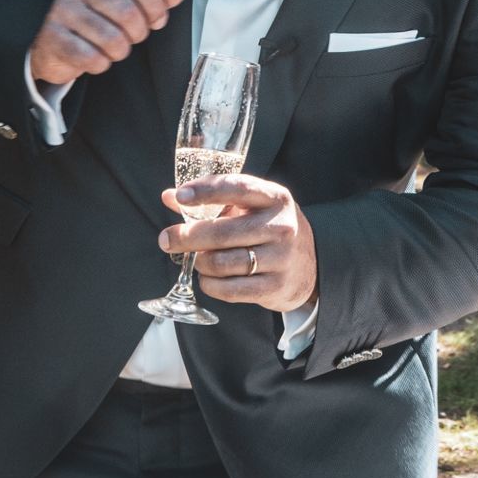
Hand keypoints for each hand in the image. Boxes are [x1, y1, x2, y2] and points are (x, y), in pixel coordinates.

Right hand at [30, 0, 187, 85]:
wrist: (55, 45)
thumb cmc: (96, 21)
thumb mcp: (127, 3)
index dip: (156, 8)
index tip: (157, 21)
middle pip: (128, 12)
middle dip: (138, 33)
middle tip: (132, 39)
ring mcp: (61, 9)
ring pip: (112, 38)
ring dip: (119, 51)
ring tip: (113, 49)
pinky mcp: (51, 36)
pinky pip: (90, 57)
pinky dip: (100, 64)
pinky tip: (96, 59)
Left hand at [158, 175, 317, 312]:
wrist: (311, 264)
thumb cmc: (270, 229)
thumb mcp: (252, 207)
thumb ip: (213, 201)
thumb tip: (169, 196)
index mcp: (275, 198)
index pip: (237, 188)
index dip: (206, 191)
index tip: (181, 196)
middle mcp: (281, 226)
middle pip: (222, 232)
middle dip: (186, 236)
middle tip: (166, 239)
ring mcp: (281, 258)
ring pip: (221, 263)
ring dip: (199, 262)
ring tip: (196, 258)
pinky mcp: (275, 287)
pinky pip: (228, 289)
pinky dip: (209, 284)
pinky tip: (207, 277)